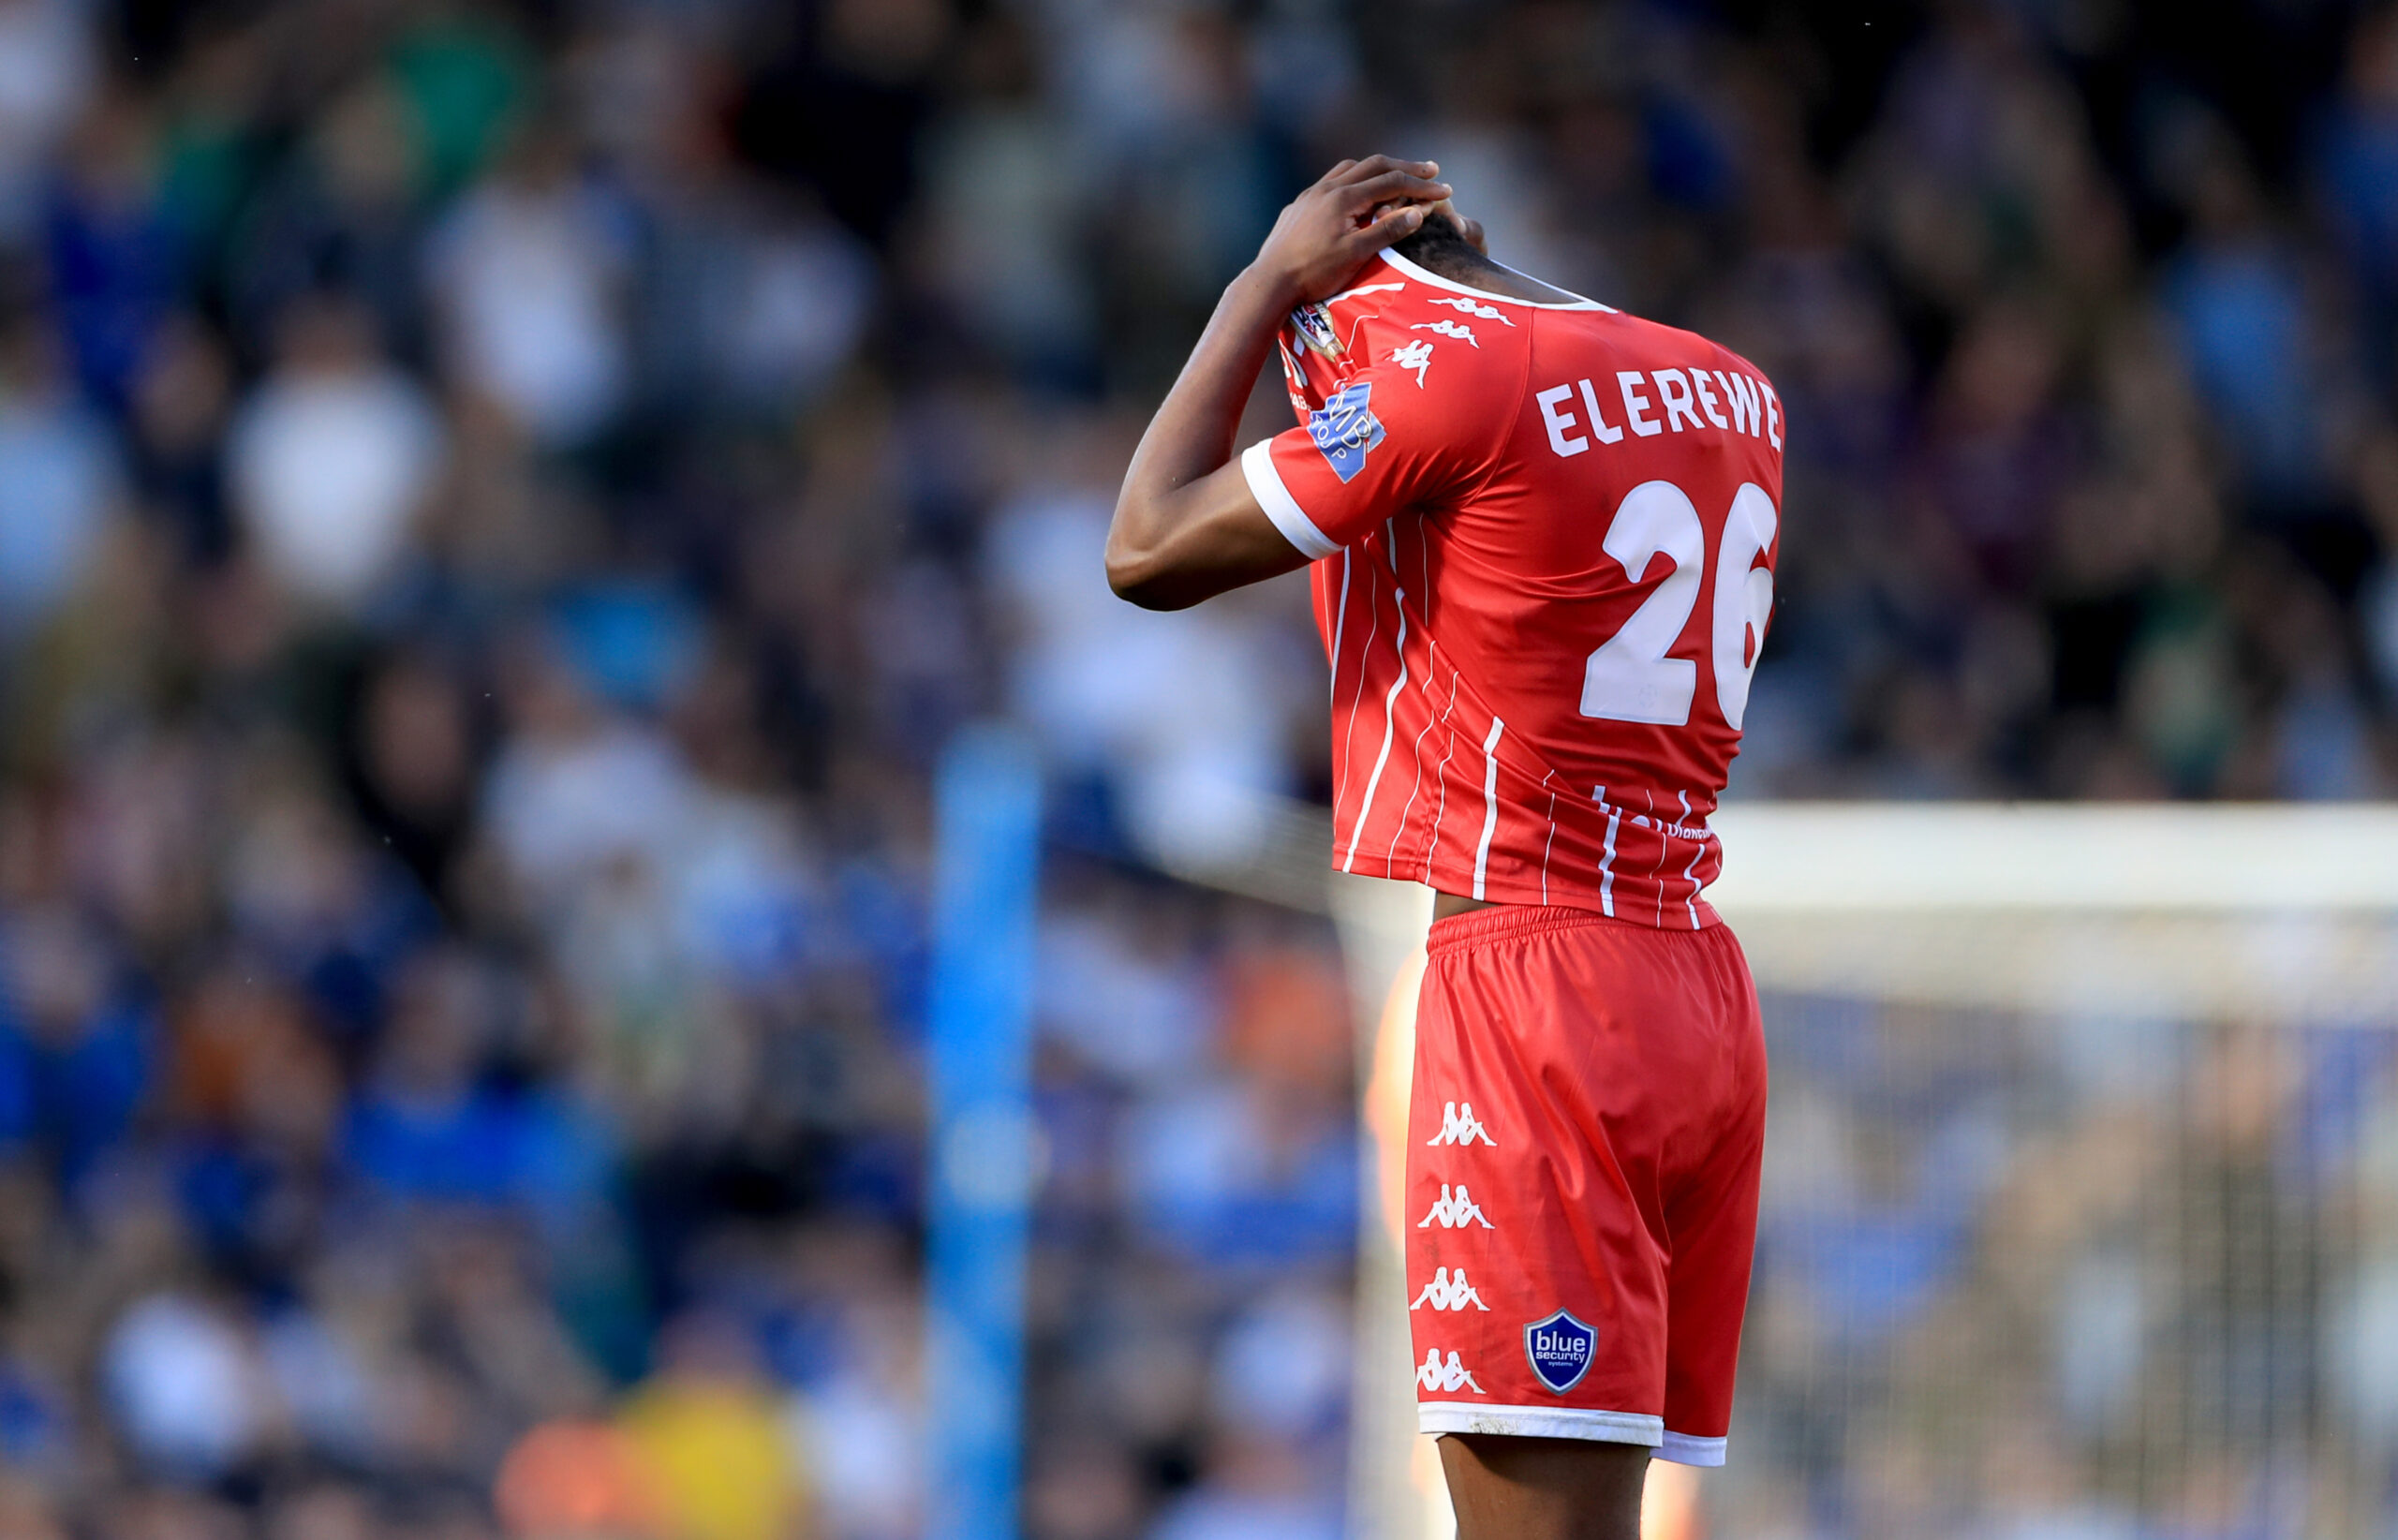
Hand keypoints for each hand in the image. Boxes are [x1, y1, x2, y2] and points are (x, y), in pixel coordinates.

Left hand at [1247, 155, 1451, 308]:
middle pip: (1374, 165)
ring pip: (1350, 170)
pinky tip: (1356, 194)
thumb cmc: (1313, 273)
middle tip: (1431, 171)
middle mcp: (1327, 188)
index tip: (1446, 190)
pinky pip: (1332, 182)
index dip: (1422, 186)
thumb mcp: (1355, 255)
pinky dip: (1354, 181)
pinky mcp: (1300, 206)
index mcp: (1344, 197)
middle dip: (1405, 168)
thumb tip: (1418, 211)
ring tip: (1396, 176)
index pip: (1392, 182)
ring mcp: (1311, 195)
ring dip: (1377, 169)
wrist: (1269, 281)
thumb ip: (1387, 230)